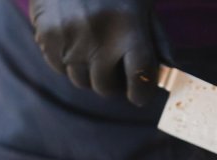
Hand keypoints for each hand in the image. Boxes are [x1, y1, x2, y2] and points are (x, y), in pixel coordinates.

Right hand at [29, 0, 158, 105]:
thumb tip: (170, 70)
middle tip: (114, 67)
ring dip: (88, 72)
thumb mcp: (141, 4)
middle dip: (112, 83)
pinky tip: (73, 38)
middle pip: (104, 87)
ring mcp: (69, 38)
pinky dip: (68, 61)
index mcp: (128, 26)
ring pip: (80, 80)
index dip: (141, 92)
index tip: (139, 94)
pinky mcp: (46, 36)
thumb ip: (156, 39)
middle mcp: (98, 36)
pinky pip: (59, 67)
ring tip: (92, 46)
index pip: (140, 78)